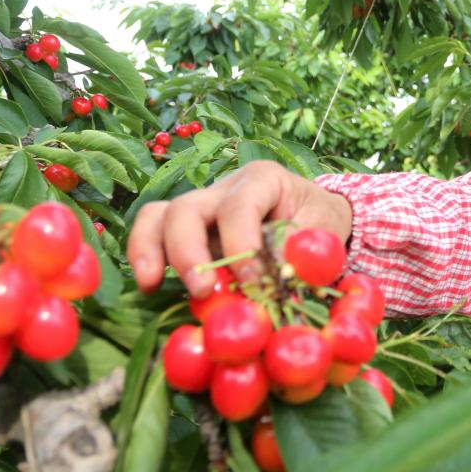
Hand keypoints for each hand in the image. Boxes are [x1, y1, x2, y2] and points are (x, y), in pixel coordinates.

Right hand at [126, 160, 353, 297]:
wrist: (315, 217)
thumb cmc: (319, 221)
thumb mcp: (324, 231)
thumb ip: (305, 252)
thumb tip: (281, 279)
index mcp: (262, 180)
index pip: (240, 206)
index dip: (241, 245)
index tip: (253, 283)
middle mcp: (224, 188)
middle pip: (188, 208)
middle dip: (188, 252)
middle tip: (203, 291)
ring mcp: (201, 207)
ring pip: (159, 215)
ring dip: (151, 249)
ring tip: (151, 284)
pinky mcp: (188, 230)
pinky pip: (153, 232)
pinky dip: (146, 256)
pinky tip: (149, 286)